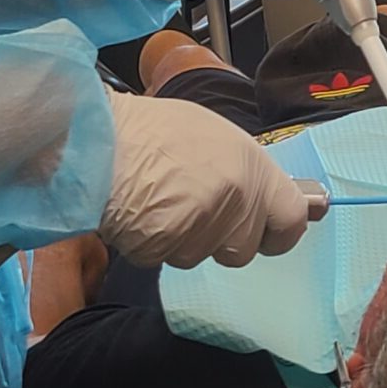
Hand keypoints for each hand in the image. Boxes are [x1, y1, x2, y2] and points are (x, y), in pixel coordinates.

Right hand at [102, 93, 311, 268]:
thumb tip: (262, 194)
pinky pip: (168, 257)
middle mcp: (234, 202)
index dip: (281, 230)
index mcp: (251, 168)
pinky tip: (141, 212)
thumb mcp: (214, 134)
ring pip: (203, 255)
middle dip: (224, 238)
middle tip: (195, 209)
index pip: (291, 219)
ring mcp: (201, 229)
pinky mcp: (166, 249)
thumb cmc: (151, 130)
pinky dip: (155, 243)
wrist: (96, 141)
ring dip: (186, 240)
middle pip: (244, 248)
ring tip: (161, 201)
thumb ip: (245, 170)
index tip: (271, 232)